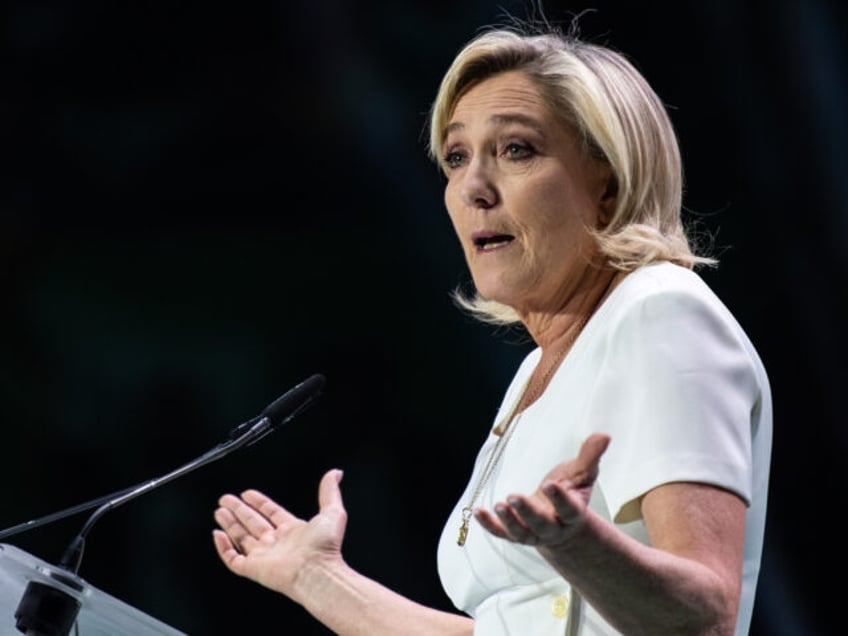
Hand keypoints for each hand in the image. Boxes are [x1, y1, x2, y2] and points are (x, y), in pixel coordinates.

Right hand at [212, 468, 346, 599]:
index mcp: (293, 530)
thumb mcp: (332, 512)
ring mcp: (264, 556)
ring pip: (241, 538)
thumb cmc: (325, 548)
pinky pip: (232, 558)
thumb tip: (334, 474)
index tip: (248, 493)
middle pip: (252, 523)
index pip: (271, 512)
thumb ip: (330, 491)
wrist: (316, 572)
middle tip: (226, 499)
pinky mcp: (253, 568)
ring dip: (229, 524)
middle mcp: (277, 543)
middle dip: (238, 511)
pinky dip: (223, 547)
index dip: (259, 502)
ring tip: (219, 511)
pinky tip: (217, 535)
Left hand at [474, 433, 609, 547]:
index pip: (568, 509)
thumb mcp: (581, 473)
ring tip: (499, 504)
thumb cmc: (570, 492)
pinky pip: (501, 533)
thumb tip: (604, 435)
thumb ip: (590, 456)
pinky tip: (479, 511)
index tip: (550, 483)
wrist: (561, 522)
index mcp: (572, 514)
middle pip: (541, 524)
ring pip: (521, 532)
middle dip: (527, 512)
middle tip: (513, 496)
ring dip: (508, 520)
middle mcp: (553, 528)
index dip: (560, 498)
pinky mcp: (514, 533)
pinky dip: (489, 525)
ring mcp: (532, 533)